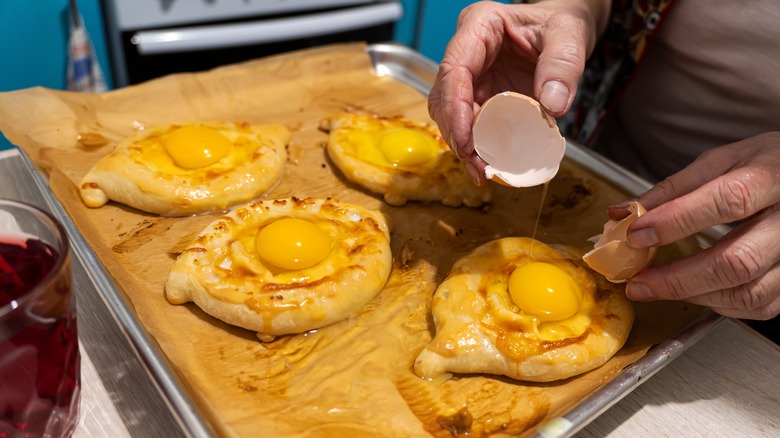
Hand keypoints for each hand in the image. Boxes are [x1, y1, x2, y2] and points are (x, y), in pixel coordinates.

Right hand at [427, 0, 608, 184]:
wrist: (566, 32)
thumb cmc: (562, 23)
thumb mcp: (569, 33)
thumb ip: (563, 64)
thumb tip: (552, 104)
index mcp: (479, 26)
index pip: (454, 69)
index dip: (455, 109)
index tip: (467, 141)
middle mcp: (467, 52)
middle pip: (445, 97)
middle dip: (457, 135)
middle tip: (478, 165)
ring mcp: (472, 76)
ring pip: (452, 115)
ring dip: (464, 145)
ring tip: (482, 170)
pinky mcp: (481, 96)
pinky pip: (471, 124)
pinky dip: (477, 146)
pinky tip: (489, 164)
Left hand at [615, 132, 779, 319]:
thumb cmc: (769, 165)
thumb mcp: (724, 160)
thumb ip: (673, 188)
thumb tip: (623, 212)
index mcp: (771, 178)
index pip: (727, 201)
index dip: (677, 221)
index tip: (636, 234)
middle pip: (737, 260)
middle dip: (678, 278)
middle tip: (638, 281)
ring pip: (748, 292)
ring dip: (694, 296)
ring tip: (656, 288)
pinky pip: (760, 305)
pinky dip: (720, 304)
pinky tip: (693, 292)